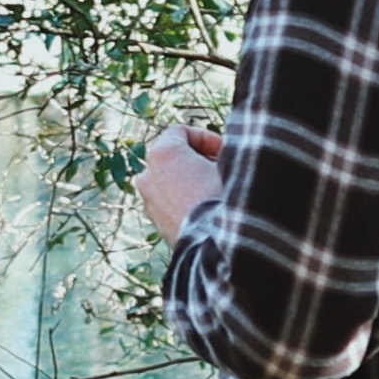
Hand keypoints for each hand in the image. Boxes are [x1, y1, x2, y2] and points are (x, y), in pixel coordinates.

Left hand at [136, 116, 226, 237]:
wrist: (218, 247)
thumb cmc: (226, 199)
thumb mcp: (230, 164)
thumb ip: (225, 149)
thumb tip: (227, 153)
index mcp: (162, 154)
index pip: (182, 132)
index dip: (208, 139)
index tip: (227, 153)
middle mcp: (147, 175)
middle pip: (175, 156)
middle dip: (199, 160)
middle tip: (225, 171)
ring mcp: (148, 201)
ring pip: (172, 181)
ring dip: (193, 181)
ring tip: (218, 192)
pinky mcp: (156, 223)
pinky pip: (171, 202)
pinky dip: (187, 200)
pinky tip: (210, 210)